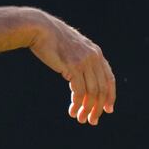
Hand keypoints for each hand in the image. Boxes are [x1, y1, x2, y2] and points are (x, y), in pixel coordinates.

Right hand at [27, 10, 115, 124]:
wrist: (38, 28)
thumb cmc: (51, 38)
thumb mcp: (72, 47)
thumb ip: (81, 58)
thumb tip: (82, 75)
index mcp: (96, 53)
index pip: (109, 79)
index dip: (110, 96)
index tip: (107, 110)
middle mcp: (94, 57)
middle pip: (102, 89)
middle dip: (98, 108)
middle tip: (92, 120)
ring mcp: (84, 62)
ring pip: (92, 92)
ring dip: (87, 109)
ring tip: (81, 119)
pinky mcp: (72, 67)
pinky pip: (79, 91)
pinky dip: (77, 104)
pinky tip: (72, 110)